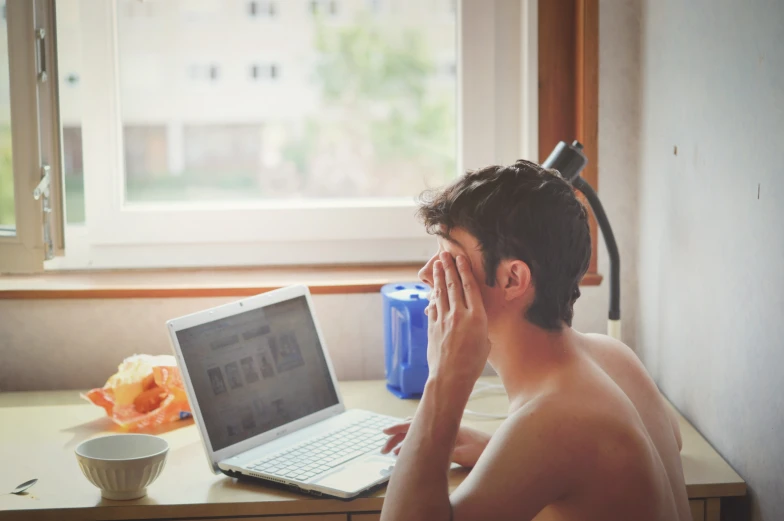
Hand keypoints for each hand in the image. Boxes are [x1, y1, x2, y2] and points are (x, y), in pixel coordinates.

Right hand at [380, 419, 490, 467]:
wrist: (492, 446)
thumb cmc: (478, 450)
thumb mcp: (460, 453)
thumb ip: (442, 451)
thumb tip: (422, 452)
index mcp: (439, 425)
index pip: (413, 424)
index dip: (397, 429)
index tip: (384, 433)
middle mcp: (438, 425)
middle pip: (411, 428)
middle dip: (396, 437)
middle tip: (383, 450)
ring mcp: (440, 429)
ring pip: (416, 431)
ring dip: (403, 440)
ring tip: (392, 452)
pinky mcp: (443, 435)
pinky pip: (423, 436)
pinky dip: (412, 442)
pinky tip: (408, 450)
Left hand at [426, 253, 489, 391]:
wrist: (451, 377)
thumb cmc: (473, 365)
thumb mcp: (485, 344)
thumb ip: (480, 328)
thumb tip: (475, 324)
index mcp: (477, 317)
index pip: (470, 287)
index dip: (464, 271)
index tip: (460, 258)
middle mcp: (459, 314)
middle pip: (453, 285)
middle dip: (449, 268)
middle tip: (445, 254)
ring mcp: (444, 320)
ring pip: (441, 293)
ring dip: (439, 277)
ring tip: (437, 265)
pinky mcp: (433, 327)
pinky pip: (433, 307)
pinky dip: (433, 296)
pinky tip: (432, 290)